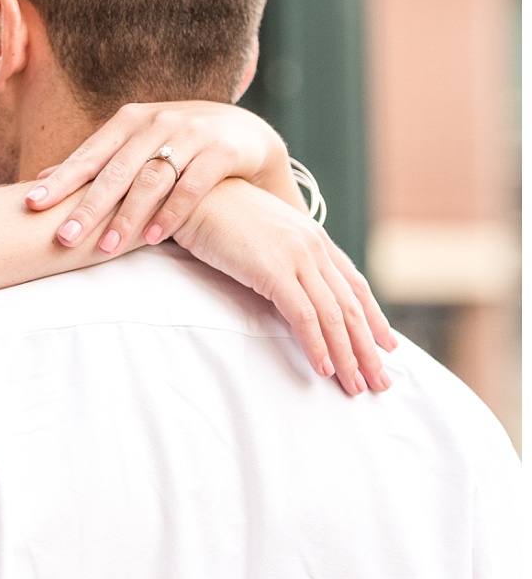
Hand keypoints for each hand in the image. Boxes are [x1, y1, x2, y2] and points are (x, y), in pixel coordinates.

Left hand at [25, 101, 297, 252]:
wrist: (245, 132)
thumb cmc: (177, 144)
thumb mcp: (136, 145)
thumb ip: (96, 162)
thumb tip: (42, 181)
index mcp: (129, 121)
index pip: (89, 155)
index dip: (61, 180)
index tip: (32, 205)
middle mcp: (156, 122)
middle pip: (115, 170)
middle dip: (87, 206)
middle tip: (63, 238)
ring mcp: (190, 133)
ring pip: (151, 179)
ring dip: (127, 216)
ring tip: (105, 248)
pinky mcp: (221, 150)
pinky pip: (192, 186)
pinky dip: (171, 213)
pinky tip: (152, 238)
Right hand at [173, 179, 396, 395]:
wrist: (193, 194)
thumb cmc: (217, 213)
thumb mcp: (261, 233)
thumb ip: (282, 255)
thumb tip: (288, 286)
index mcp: (313, 236)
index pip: (354, 283)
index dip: (373, 317)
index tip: (386, 345)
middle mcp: (313, 245)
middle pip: (351, 305)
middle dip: (367, 348)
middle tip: (379, 381)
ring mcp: (296, 256)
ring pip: (333, 315)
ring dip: (347, 355)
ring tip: (355, 385)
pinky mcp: (272, 270)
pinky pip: (304, 315)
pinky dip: (316, 345)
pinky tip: (322, 368)